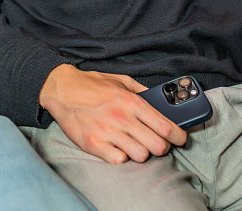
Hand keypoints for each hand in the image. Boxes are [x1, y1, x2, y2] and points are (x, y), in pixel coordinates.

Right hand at [39, 64, 186, 163]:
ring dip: (141, 152)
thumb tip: (162, 103)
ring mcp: (108, 132)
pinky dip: (121, 156)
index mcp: (132, 101)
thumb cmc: (92, 85)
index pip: (166, 127)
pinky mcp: (95, 144)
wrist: (62, 89)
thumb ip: (143, 92)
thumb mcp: (121, 80)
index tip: (180, 139)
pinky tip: (117, 147)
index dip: (179, 136)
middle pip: (158, 146)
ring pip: (141, 156)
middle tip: (155, 142)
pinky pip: (119, 160)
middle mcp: (122, 118)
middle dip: (161, 147)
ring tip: (134, 144)